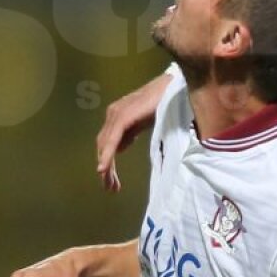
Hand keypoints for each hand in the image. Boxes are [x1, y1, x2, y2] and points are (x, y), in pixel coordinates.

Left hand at [96, 77, 165, 191]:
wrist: (173, 88)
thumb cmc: (163, 102)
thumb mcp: (143, 122)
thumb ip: (130, 133)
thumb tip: (120, 147)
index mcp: (117, 115)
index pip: (108, 142)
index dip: (108, 160)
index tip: (112, 180)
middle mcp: (112, 114)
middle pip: (103, 145)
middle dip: (106, 168)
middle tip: (110, 188)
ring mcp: (116, 114)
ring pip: (105, 145)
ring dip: (106, 166)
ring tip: (109, 185)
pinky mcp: (122, 117)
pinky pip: (112, 140)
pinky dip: (107, 155)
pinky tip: (104, 169)